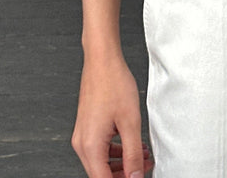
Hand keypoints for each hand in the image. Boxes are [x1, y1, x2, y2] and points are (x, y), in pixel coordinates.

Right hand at [72, 56, 152, 177]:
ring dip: (122, 163)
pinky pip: (100, 148)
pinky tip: (132, 145)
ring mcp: (82, 135)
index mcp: (90, 146)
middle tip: (145, 167)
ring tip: (143, 156)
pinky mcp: (87, 127)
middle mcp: (82, 143)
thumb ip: (133, 154)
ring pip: (101, 162)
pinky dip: (116, 151)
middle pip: (101, 174)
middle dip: (124, 174)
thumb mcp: (130, 122)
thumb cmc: (113, 83)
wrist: (102, 60)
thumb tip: (135, 176)